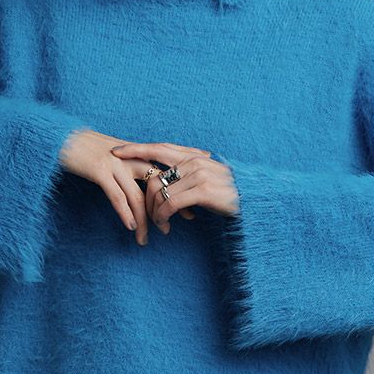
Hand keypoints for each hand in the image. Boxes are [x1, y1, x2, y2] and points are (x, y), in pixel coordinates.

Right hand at [58, 129, 210, 245]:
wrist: (62, 137)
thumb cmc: (87, 148)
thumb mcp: (114, 154)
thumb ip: (132, 164)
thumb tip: (146, 178)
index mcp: (136, 152)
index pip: (168, 163)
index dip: (187, 174)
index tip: (204, 185)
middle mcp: (130, 157)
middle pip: (159, 181)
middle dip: (175, 200)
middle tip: (189, 217)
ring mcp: (115, 164)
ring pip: (138, 195)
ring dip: (145, 219)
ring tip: (146, 238)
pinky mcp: (99, 171)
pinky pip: (116, 195)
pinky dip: (125, 212)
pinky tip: (131, 226)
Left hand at [110, 141, 239, 234]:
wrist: (257, 203)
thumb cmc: (231, 195)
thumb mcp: (208, 180)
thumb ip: (188, 176)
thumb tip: (166, 182)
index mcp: (194, 156)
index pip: (159, 148)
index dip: (136, 149)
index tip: (116, 151)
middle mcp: (195, 161)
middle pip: (154, 175)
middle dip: (142, 195)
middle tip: (140, 212)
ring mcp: (199, 174)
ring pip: (160, 192)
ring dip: (155, 212)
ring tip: (159, 225)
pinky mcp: (203, 190)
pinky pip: (171, 203)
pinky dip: (163, 216)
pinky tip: (165, 225)